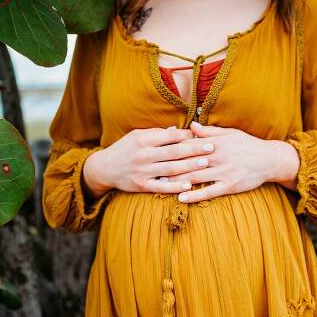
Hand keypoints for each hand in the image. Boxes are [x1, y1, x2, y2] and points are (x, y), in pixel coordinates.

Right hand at [82, 127, 213, 197]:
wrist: (104, 168)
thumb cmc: (125, 149)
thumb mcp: (137, 136)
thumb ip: (157, 133)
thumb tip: (178, 130)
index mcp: (144, 140)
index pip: (170, 136)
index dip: (188, 136)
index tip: (204, 135)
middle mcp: (144, 155)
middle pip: (174, 152)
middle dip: (194, 149)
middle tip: (212, 148)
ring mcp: (143, 171)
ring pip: (170, 168)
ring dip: (189, 166)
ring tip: (205, 164)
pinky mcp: (141, 185)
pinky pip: (161, 186)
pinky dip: (175, 186)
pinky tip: (189, 186)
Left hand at [165, 122, 299, 202]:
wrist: (269, 159)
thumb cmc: (248, 145)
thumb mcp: (229, 133)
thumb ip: (208, 131)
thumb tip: (190, 124)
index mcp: (215, 143)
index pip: (189, 144)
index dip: (171, 148)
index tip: (156, 150)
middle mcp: (218, 157)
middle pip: (188, 161)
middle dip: (169, 165)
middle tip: (151, 168)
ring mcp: (224, 172)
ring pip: (195, 177)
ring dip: (177, 181)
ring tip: (160, 184)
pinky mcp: (230, 185)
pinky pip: (209, 192)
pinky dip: (194, 195)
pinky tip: (181, 198)